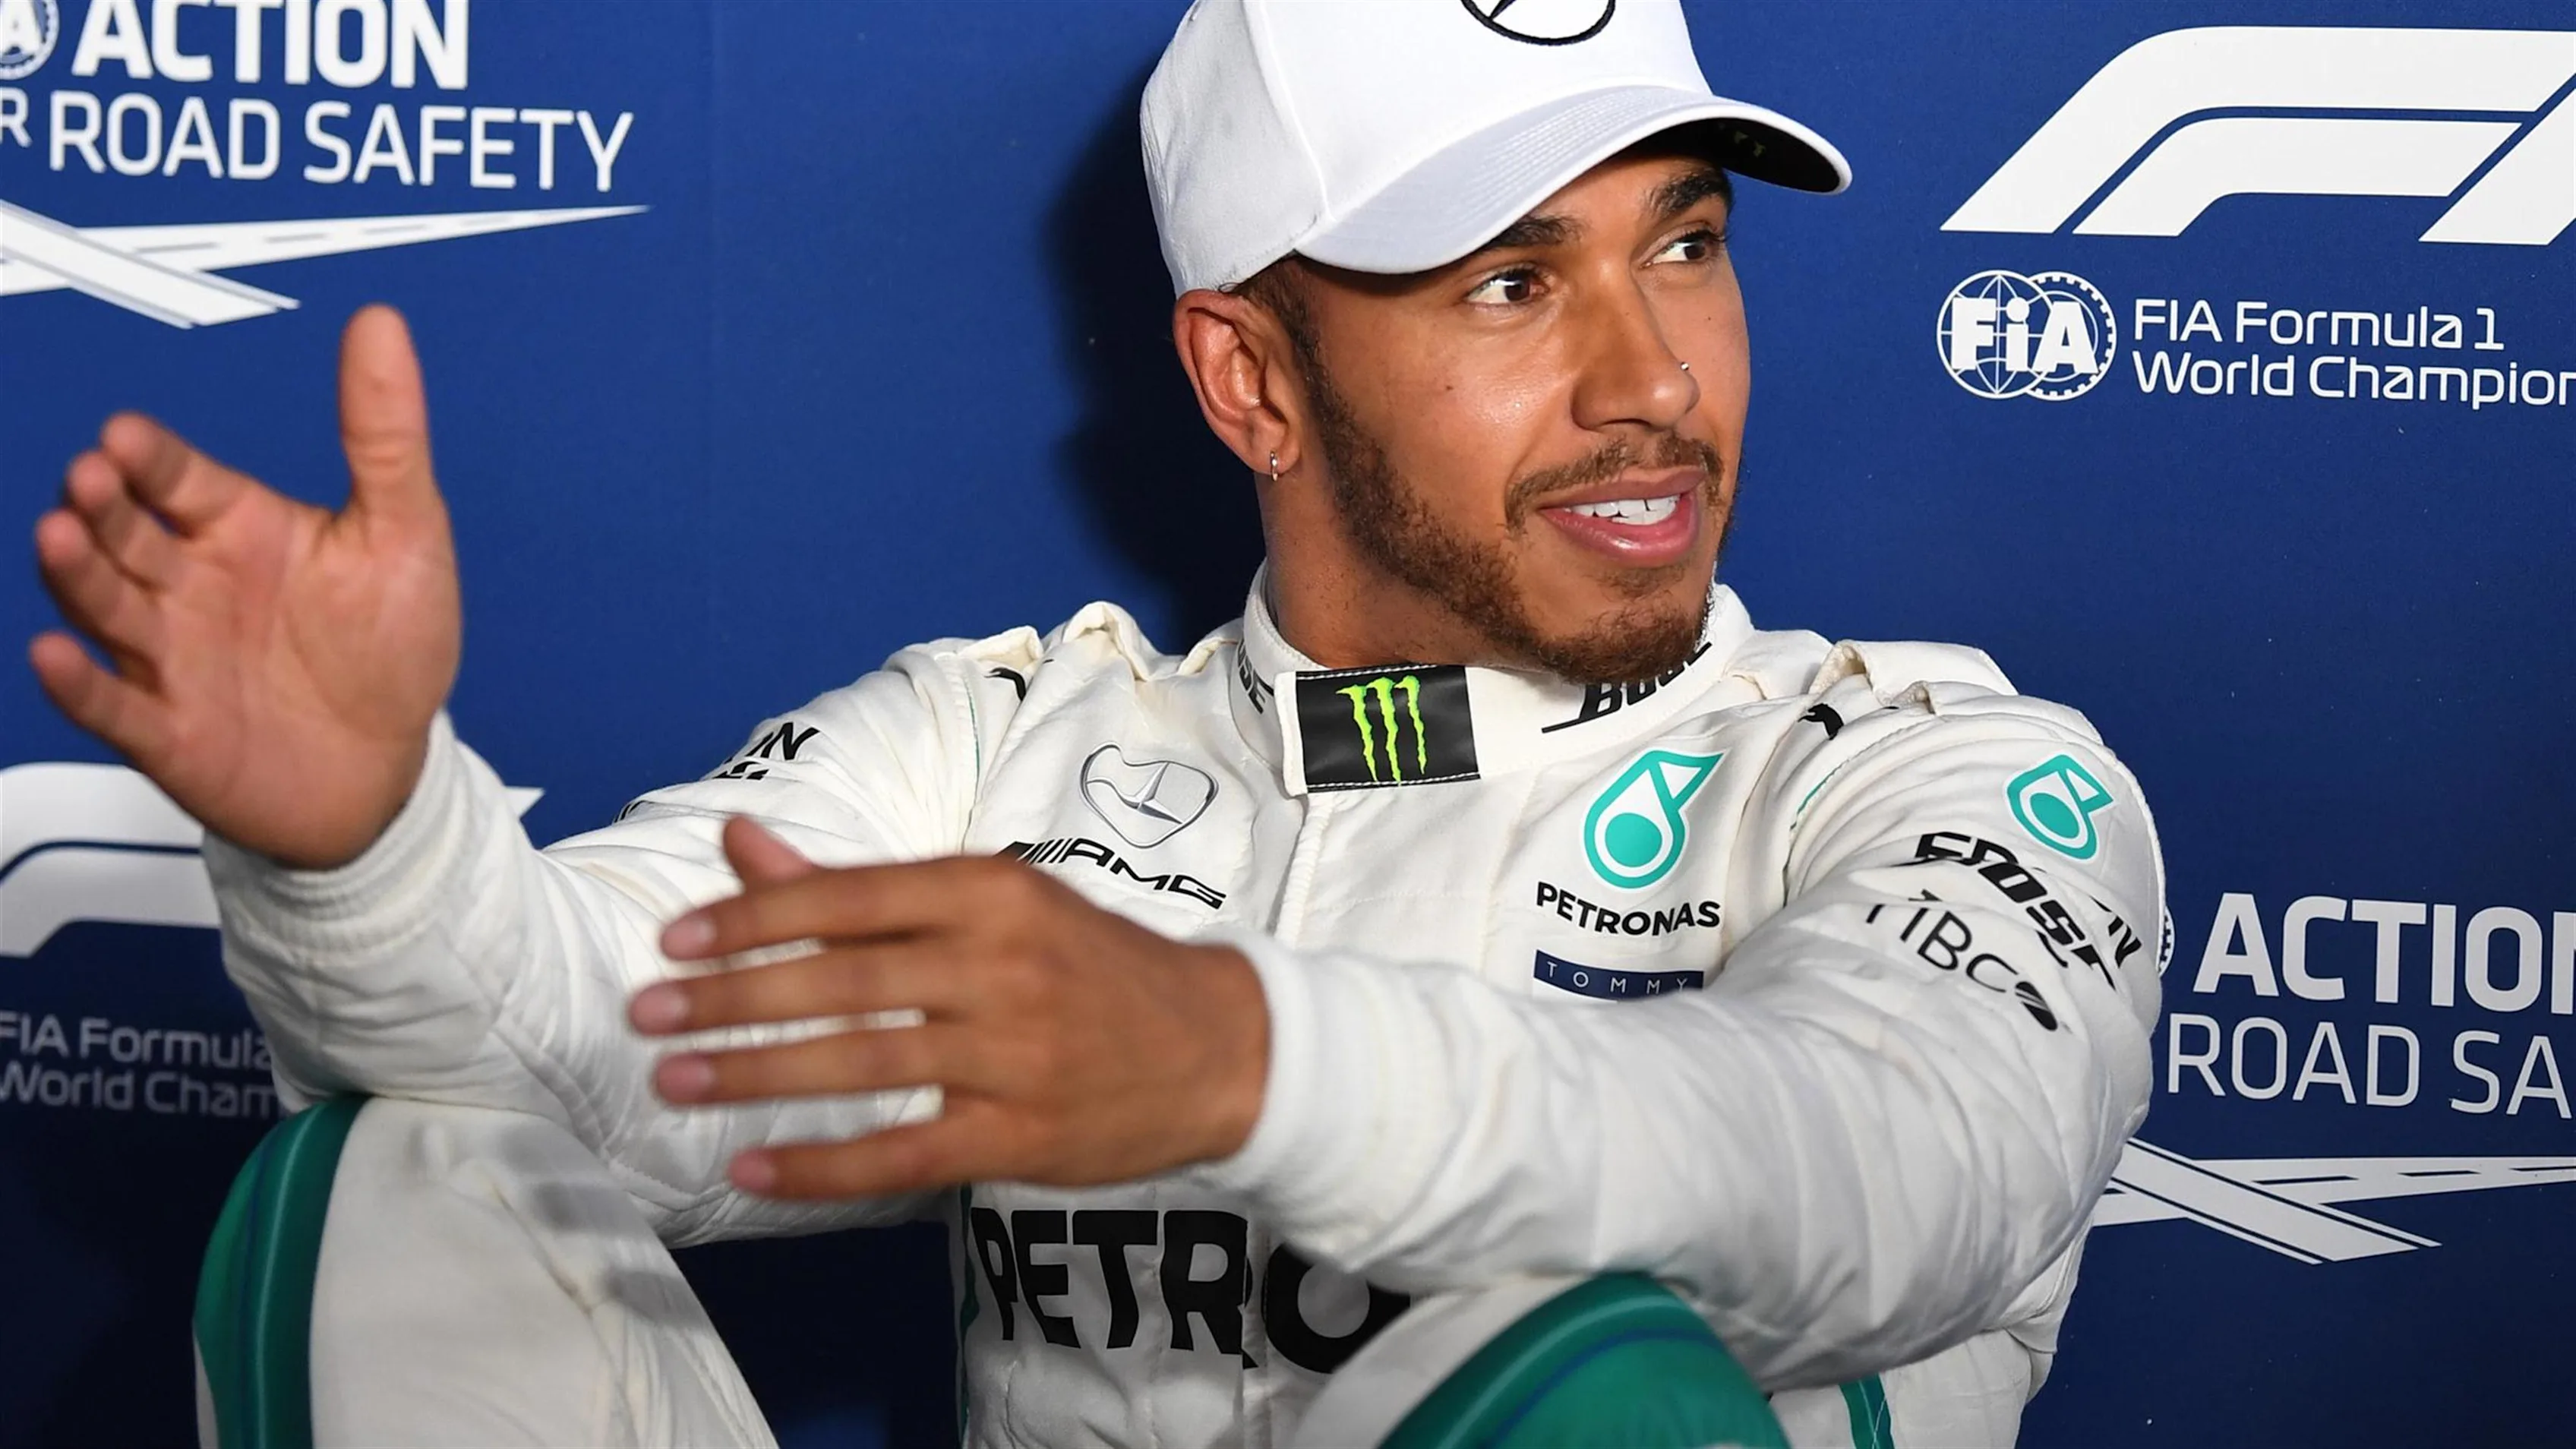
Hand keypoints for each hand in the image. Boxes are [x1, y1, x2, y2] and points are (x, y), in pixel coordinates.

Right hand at [28, 306, 461, 868]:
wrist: (391, 768)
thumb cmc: (392, 645)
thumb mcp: (404, 531)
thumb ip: (384, 434)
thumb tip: (382, 324)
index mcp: (239, 528)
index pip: (177, 477)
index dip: (150, 456)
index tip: (126, 434)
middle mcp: (190, 584)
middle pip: (127, 533)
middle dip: (104, 505)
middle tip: (91, 476)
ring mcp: (171, 658)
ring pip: (106, 607)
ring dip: (77, 574)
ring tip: (59, 535)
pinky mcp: (169, 732)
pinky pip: (112, 708)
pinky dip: (80, 685)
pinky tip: (54, 655)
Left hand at [629, 818, 1270, 1199]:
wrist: (1217, 1049)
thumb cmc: (1084, 967)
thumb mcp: (990, 906)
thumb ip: (856, 889)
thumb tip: (742, 846)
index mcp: (989, 892)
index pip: (849, 898)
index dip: (752, 918)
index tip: (672, 941)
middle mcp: (1000, 965)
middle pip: (843, 980)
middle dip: (733, 998)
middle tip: (647, 1016)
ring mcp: (1013, 1054)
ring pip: (862, 1063)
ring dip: (756, 1074)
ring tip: (675, 1081)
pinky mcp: (1021, 1135)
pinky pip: (903, 1154)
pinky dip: (823, 1166)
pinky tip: (754, 1169)